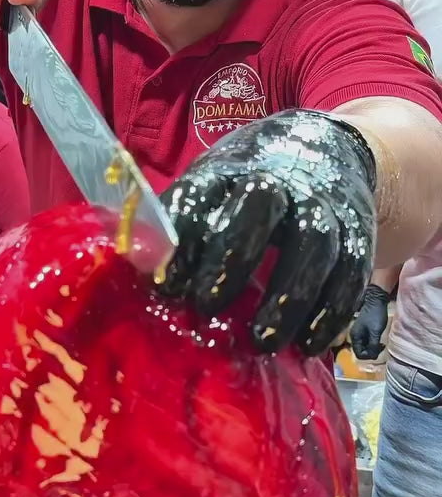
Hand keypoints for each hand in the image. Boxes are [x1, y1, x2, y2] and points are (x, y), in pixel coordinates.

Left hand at [158, 109, 376, 355]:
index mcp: (226, 171)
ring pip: (312, 242)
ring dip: (289, 295)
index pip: (199, 194)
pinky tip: (312, 345)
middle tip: (208, 306)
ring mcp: (320, 205)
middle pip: (259, 204)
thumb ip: (181, 231)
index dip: (181, 238)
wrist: (325, 151)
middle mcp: (276, 180)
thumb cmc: (243, 190)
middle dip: (233, 256)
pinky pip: (352, 270)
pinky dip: (333, 310)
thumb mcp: (210, 192)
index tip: (165, 285)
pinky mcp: (356, 232)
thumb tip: (140, 282)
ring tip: (264, 341)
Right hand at [349, 284, 389, 359]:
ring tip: (382, 344)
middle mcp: (355, 336)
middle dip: (372, 352)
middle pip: (362, 352)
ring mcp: (359, 334)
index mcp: (355, 337)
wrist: (376, 301)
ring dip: (373, 348)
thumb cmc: (375, 316)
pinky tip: (380, 340)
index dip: (369, 356)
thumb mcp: (375, 332)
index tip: (378, 350)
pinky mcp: (364, 331)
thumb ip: (373, 346)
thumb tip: (373, 356)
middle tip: (381, 347)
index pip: (359, 355)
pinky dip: (374, 343)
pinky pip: (368, 342)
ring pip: (365, 347)